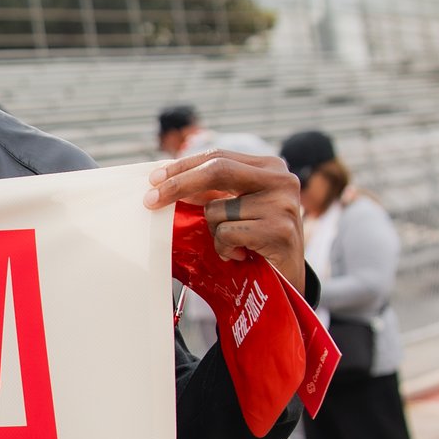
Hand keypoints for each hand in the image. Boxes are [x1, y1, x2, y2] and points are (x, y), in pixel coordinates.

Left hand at [146, 150, 307, 290]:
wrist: (289, 281)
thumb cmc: (255, 242)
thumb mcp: (236, 208)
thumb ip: (213, 191)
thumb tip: (165, 182)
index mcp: (269, 167)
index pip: (219, 157)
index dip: (183, 167)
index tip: (154, 179)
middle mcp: (281, 180)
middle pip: (217, 170)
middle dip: (178, 185)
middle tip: (150, 201)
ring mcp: (282, 205)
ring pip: (217, 210)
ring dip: (213, 233)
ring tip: (234, 245)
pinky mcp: (279, 231)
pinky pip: (227, 234)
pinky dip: (225, 249)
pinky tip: (242, 255)